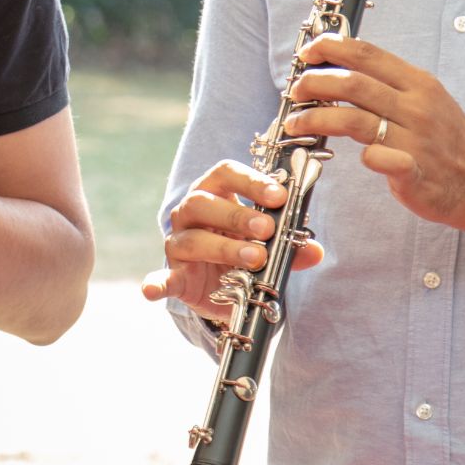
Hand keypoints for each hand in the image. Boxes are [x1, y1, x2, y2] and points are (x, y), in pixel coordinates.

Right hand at [143, 160, 323, 318]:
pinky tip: (152, 290)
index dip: (251, 181)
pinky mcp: (175, 275)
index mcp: (216, 194)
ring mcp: (179, 244)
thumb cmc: (245, 252)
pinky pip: (162, 277)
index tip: (279, 196)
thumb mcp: (270, 245)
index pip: (226, 173)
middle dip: (237, 215)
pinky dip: (157, 282)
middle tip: (267, 230)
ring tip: (255, 259)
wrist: (223, 288)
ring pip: (192, 239)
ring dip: (223, 248)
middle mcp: (191, 214)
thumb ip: (290, 247)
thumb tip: (313, 250)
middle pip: (202, 202)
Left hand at [284, 33, 464, 239]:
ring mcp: (416, 141)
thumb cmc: (447, 140)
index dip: (331, 49)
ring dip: (316, 118)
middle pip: (354, 84)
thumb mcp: (424, 99)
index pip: (367, 54)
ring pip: (355, 120)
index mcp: (417, 84)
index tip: (307, 54)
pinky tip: (355, 157)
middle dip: (315, 83)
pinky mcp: (416, 174)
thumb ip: (387, 85)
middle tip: (294, 90)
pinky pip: (385, 160)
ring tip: (295, 122)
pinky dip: (366, 156)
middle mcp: (416, 107)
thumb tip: (341, 68)